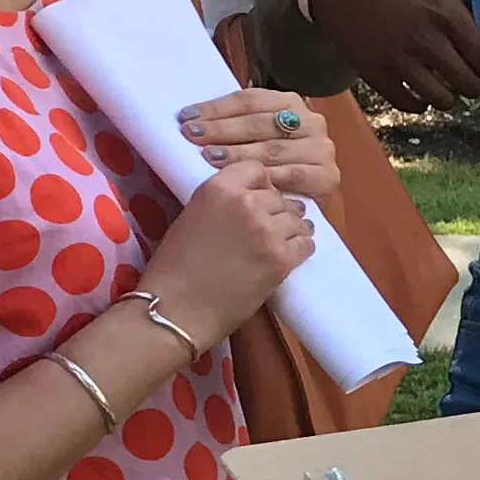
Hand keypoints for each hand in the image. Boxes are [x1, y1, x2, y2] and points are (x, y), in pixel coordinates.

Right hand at [136, 157, 319, 343]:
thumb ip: (221, 202)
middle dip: (274, 209)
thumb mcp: (190, 218)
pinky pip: (306, 243)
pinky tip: (289, 254)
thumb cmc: (173, 268)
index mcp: (218, 189)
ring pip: (297, 218)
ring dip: (290, 228)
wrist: (175, 310)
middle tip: (266, 227)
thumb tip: (251, 197)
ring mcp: (267, 232)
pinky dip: (300, 247)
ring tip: (280, 240)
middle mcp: (246, 203)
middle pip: (278, 196)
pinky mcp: (281, 260)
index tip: (256, 198)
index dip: (259, 184)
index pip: (256, 170)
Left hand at [173, 89, 340, 206]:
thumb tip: (191, 118)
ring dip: (239, 154)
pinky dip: (266, 177)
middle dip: (223, 129)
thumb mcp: (252, 138)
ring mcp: (321, 149)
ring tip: (210, 157)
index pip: (250, 100)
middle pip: (260, 123)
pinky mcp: (327, 177)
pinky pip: (292, 175)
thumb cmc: (268, 167)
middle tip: (193, 136)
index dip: (216, 108)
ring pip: (273, 148)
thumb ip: (232, 125)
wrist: (297, 207)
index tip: (187, 117)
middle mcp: (311, 122)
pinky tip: (244, 181)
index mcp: (291, 103)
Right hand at [306, 0, 479, 110]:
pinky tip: (423, 93)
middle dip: (477, 86)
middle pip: (467, 84)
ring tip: (452, 87)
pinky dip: (420, 103)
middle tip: (477, 81)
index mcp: (446, 14)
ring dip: (451, 97)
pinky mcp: (375, 72)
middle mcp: (425, 41)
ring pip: (441, 99)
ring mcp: (398, 59)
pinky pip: (408, 104)